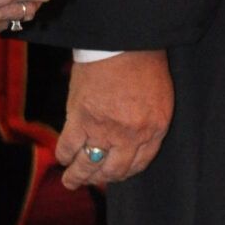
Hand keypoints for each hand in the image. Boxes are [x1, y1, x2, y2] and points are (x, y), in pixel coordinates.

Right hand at [57, 50, 173, 189]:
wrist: (124, 42)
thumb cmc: (144, 64)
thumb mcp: (160, 98)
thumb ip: (148, 122)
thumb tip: (130, 141)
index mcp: (154, 130)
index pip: (139, 164)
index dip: (125, 173)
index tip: (116, 175)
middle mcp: (131, 136)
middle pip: (115, 170)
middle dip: (103, 179)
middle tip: (94, 181)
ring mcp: (105, 130)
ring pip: (89, 165)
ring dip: (78, 177)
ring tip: (71, 182)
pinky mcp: (81, 118)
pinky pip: (69, 147)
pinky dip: (65, 156)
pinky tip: (64, 158)